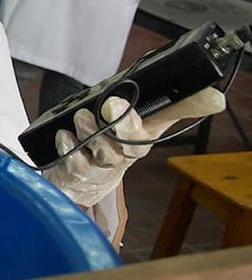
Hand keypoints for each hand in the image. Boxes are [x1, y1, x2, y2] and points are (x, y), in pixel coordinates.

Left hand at [45, 87, 225, 205]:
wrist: (82, 182)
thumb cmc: (111, 143)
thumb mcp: (139, 121)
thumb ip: (168, 106)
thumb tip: (215, 98)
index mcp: (140, 141)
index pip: (154, 130)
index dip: (153, 118)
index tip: (137, 102)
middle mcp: (123, 156)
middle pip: (131, 145)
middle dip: (124, 124)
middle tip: (112, 104)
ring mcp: (101, 167)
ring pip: (102, 151)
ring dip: (91, 130)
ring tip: (82, 116)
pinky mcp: (78, 174)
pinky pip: (75, 163)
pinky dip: (68, 147)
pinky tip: (64, 136)